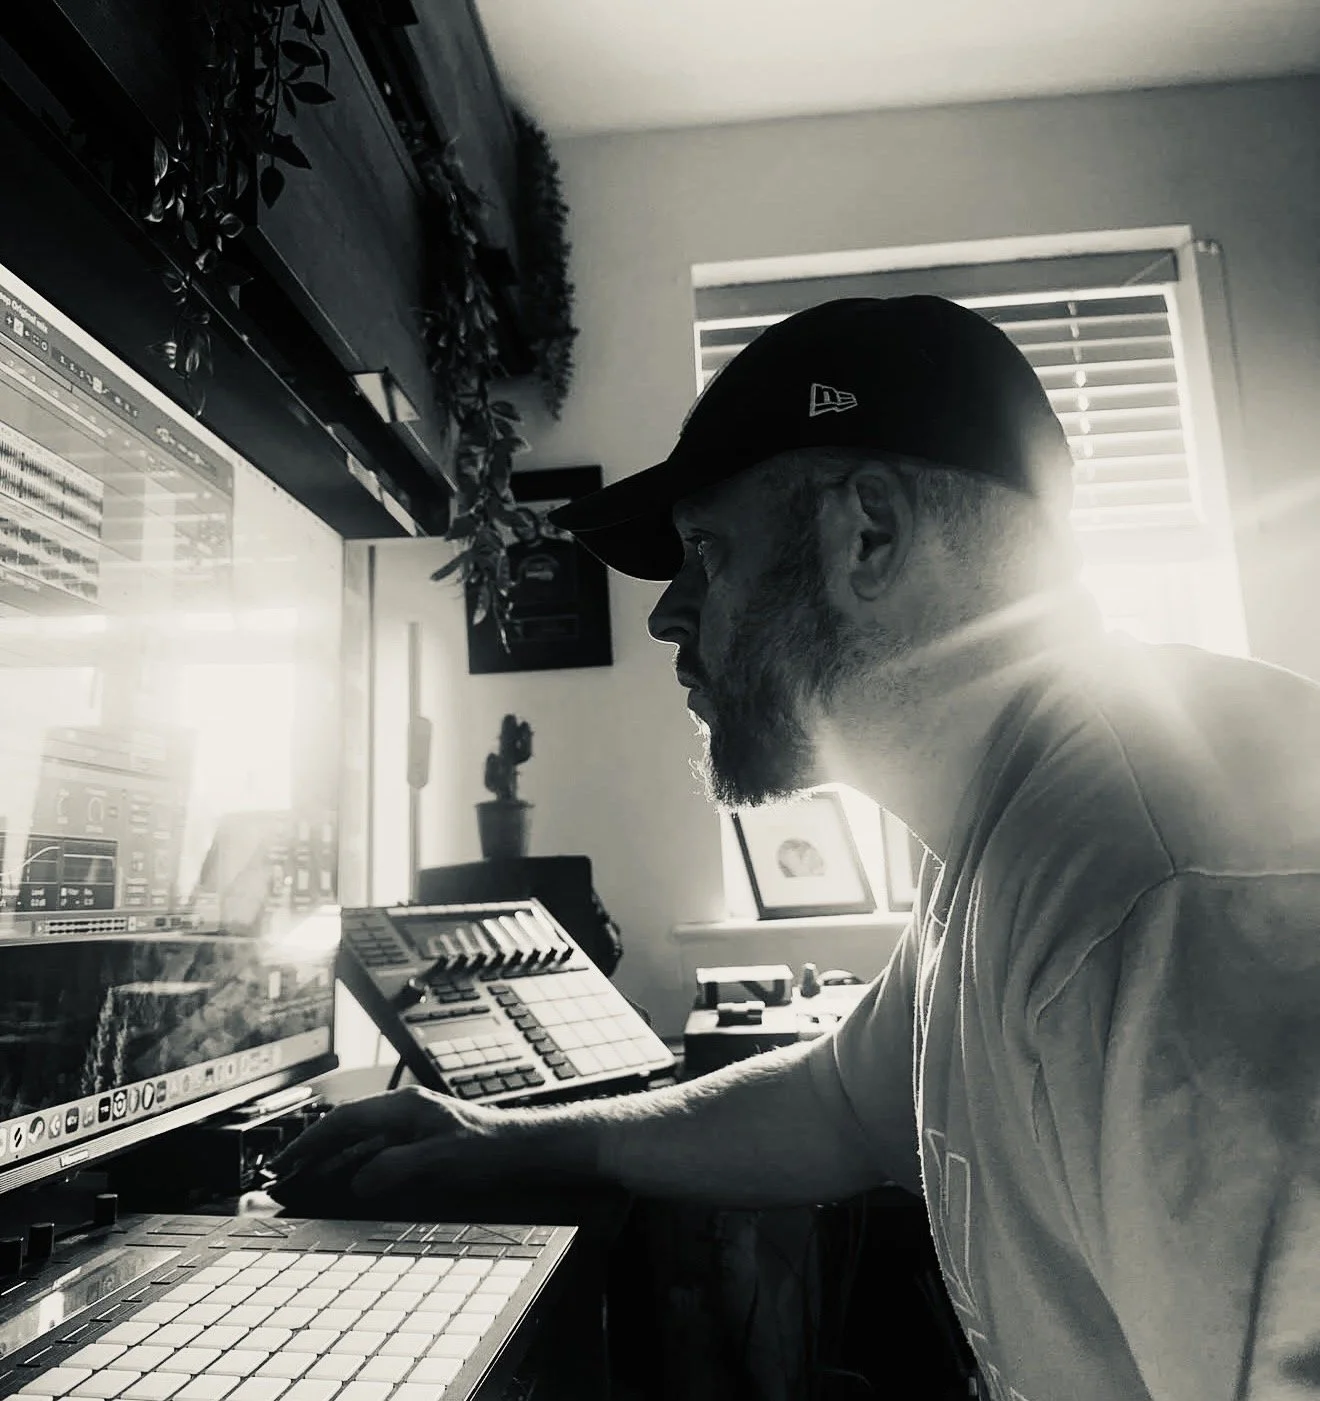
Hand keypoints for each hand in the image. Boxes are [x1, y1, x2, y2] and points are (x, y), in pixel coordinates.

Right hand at [268, 1086, 503, 1198]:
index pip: (344, 1120)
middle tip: (283, 1171)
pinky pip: (375, 1151)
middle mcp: (403, 1112)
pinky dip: (354, 1165)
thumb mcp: (438, 1160)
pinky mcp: (418, 1141)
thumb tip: (357, 1181)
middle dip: (313, 1148)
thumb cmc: (487, 1149)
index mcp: (403, 1107)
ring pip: (359, 1140)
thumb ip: (394, 1168)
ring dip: (331, 1159)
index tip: (285, 1160)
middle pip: (346, 1128)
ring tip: (304, 1178)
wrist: (520, 1150)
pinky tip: (345, 1182)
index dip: (310, 1140)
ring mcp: (410, 1126)